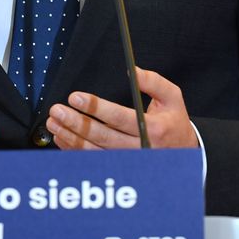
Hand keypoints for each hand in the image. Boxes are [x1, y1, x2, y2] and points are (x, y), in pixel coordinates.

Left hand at [46, 67, 198, 149]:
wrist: (184, 153)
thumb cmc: (174, 122)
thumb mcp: (172, 97)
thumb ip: (153, 82)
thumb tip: (133, 70)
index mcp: (152, 128)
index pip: (119, 118)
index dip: (96, 108)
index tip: (76, 97)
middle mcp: (139, 148)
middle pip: (102, 136)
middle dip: (77, 123)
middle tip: (58, 110)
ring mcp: (128, 161)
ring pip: (94, 151)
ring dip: (71, 137)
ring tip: (55, 123)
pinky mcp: (119, 167)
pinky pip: (93, 160)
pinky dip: (74, 150)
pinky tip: (62, 137)